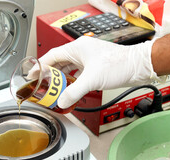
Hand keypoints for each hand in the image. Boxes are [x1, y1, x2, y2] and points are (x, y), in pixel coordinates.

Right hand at [37, 36, 160, 108]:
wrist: (138, 66)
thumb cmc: (119, 64)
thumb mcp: (92, 80)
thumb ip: (74, 92)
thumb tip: (62, 101)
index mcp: (77, 48)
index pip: (51, 56)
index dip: (40, 66)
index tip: (32, 74)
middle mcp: (81, 51)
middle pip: (58, 62)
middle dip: (49, 74)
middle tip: (42, 85)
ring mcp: (87, 58)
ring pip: (67, 68)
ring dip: (60, 78)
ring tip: (53, 89)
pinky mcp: (93, 65)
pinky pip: (76, 72)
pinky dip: (71, 80)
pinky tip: (69, 88)